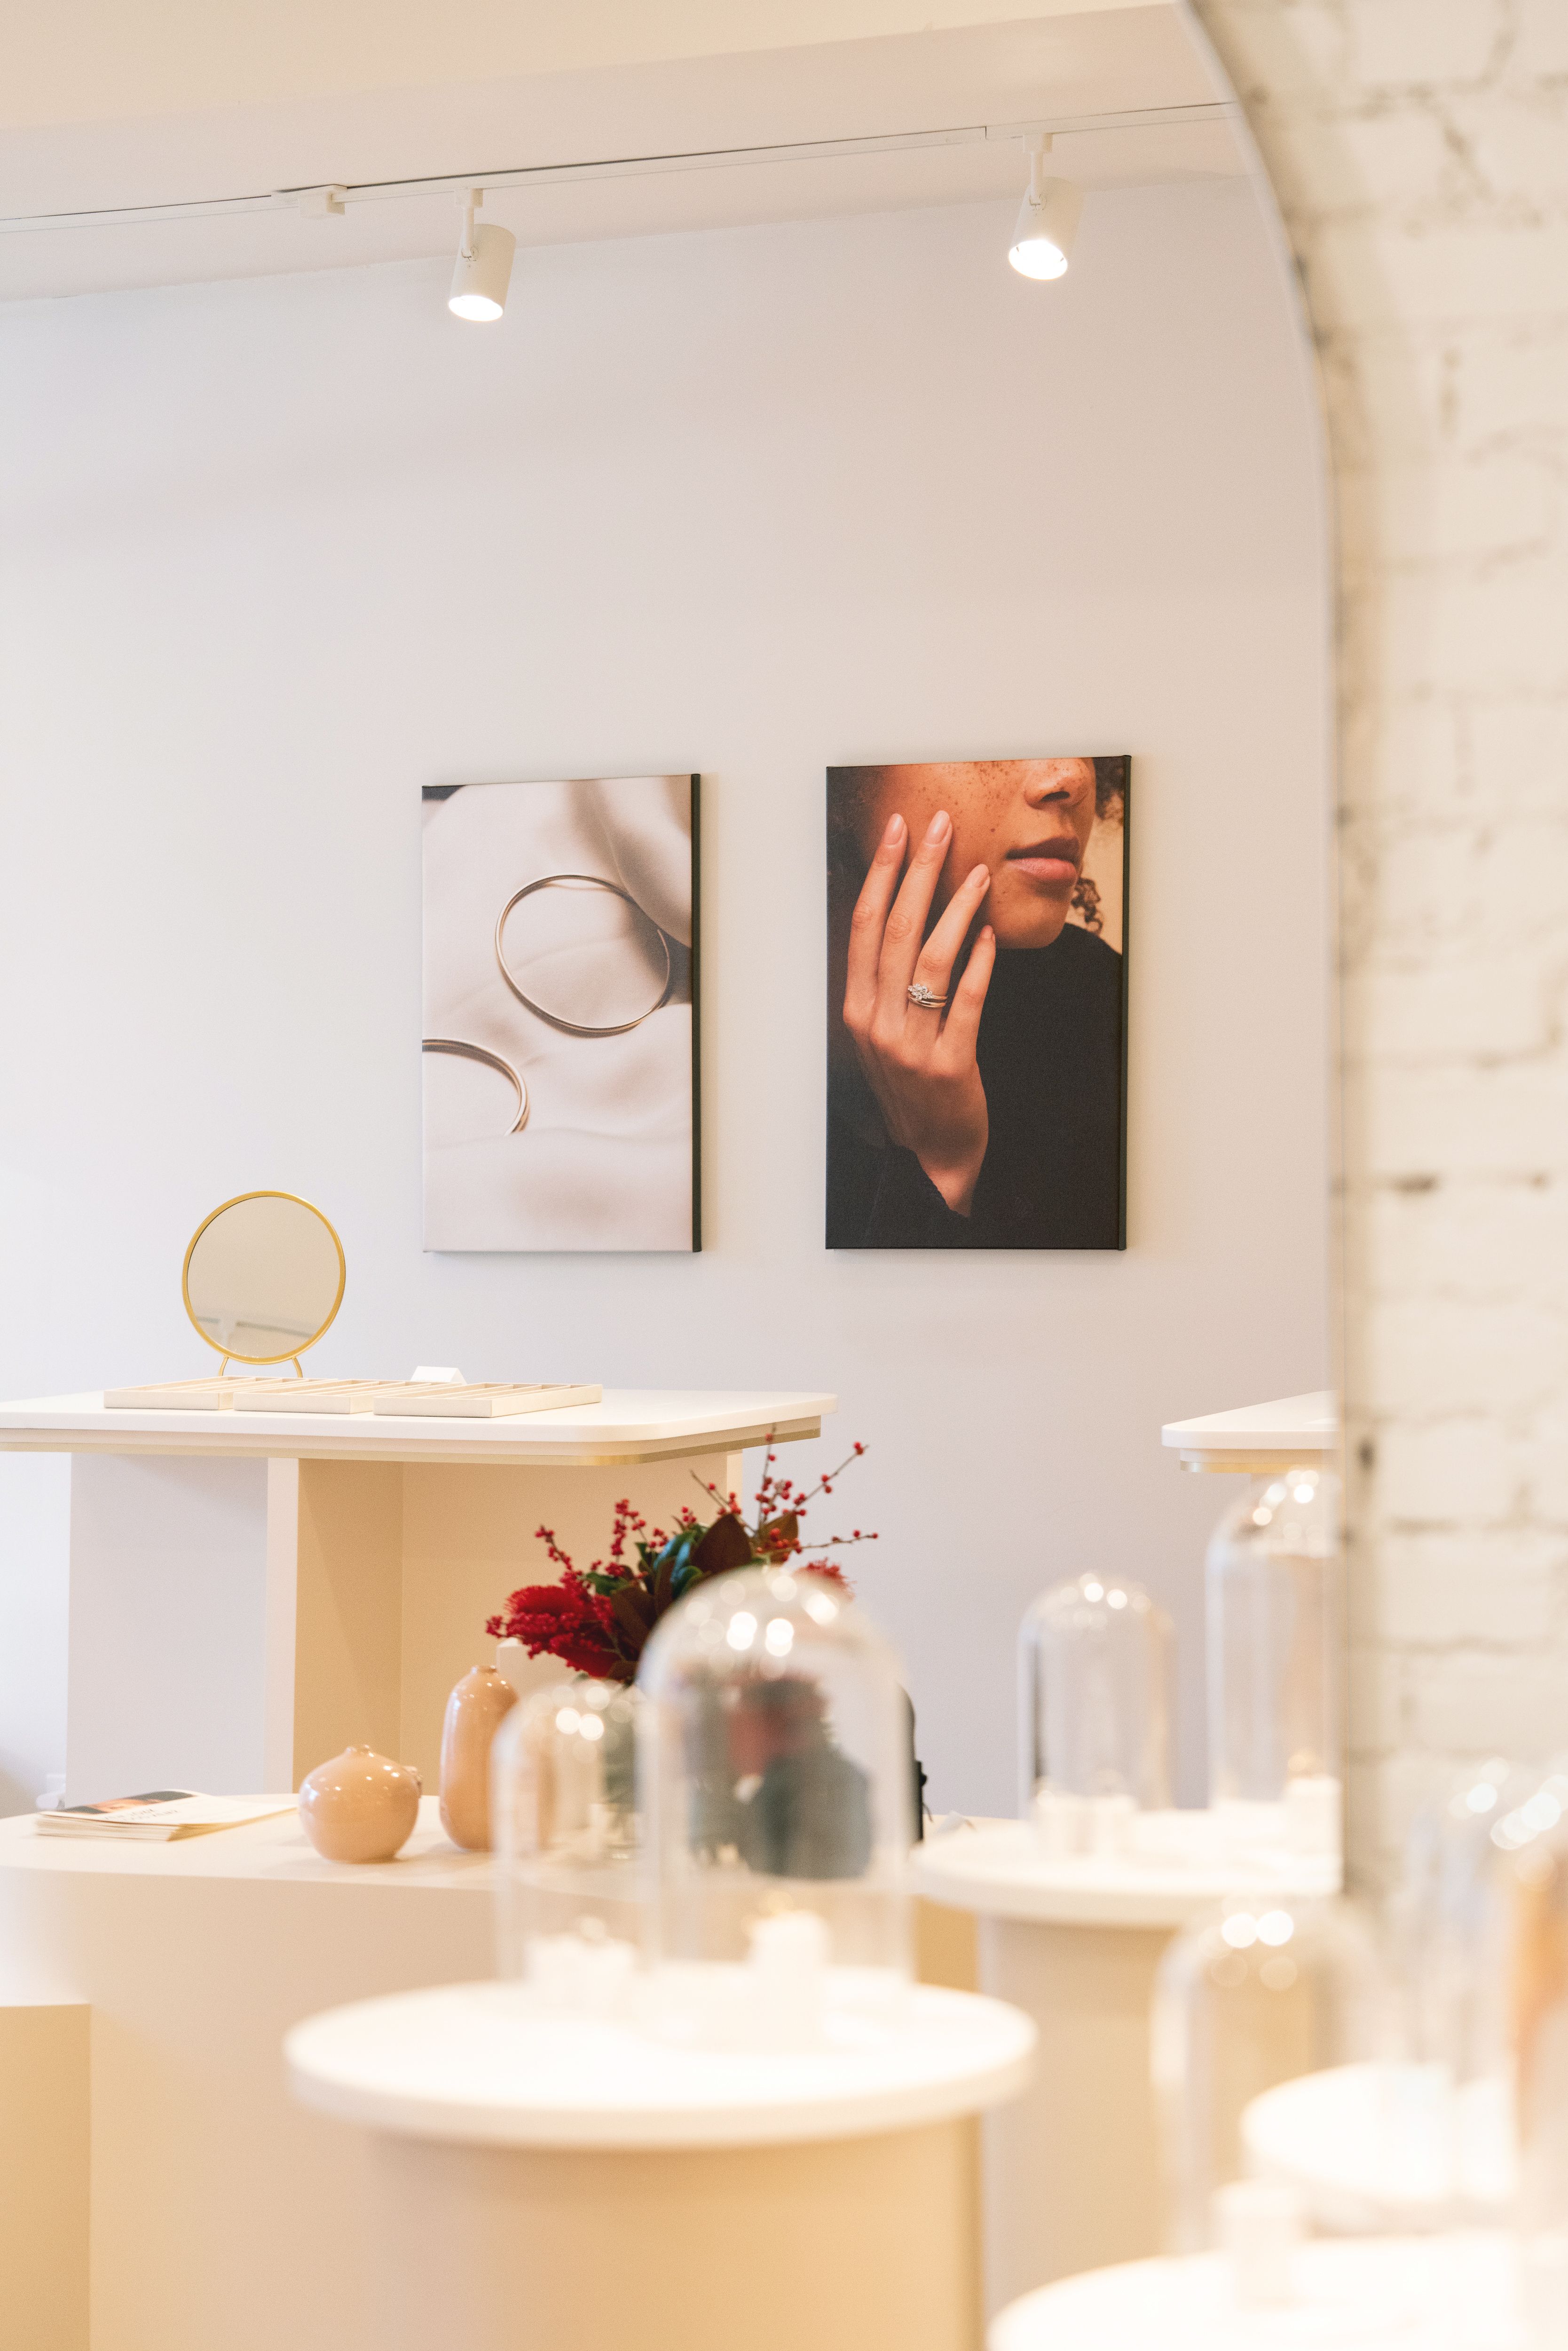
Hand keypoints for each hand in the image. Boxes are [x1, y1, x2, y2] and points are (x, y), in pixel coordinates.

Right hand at [842, 809, 995, 1215]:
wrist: (933, 1155)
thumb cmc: (913, 1086)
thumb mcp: (884, 1034)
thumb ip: (887, 983)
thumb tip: (904, 915)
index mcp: (855, 1010)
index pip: (865, 926)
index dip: (881, 874)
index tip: (898, 832)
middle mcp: (875, 1024)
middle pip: (896, 930)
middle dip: (918, 872)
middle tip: (938, 828)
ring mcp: (910, 1046)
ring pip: (930, 960)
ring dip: (956, 909)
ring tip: (979, 873)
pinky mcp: (949, 1065)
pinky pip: (965, 1002)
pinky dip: (979, 963)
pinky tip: (991, 933)